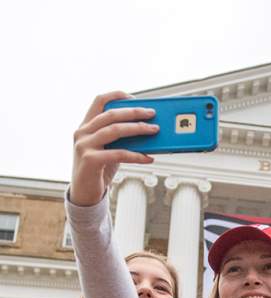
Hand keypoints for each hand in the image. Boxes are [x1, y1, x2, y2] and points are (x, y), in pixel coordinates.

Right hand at [70, 91, 158, 205]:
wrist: (84, 194)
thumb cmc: (99, 170)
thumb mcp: (108, 150)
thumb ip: (120, 139)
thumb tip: (146, 130)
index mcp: (85, 126)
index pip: (98, 101)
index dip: (116, 95)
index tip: (134, 97)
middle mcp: (82, 133)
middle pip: (111, 114)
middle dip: (134, 112)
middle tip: (152, 113)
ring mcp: (84, 145)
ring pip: (115, 130)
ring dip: (138, 129)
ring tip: (154, 130)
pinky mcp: (90, 160)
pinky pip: (119, 153)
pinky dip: (136, 155)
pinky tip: (148, 157)